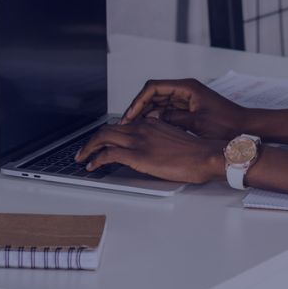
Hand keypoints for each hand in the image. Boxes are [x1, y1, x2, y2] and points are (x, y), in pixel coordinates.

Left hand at [74, 117, 226, 184]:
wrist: (206, 155)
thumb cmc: (197, 152)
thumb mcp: (174, 139)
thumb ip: (158, 139)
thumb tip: (150, 148)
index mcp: (151, 123)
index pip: (121, 124)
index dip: (107, 134)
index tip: (101, 142)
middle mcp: (141, 128)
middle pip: (107, 129)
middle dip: (91, 140)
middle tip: (84, 150)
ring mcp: (138, 141)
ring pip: (103, 138)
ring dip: (88, 148)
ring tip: (81, 158)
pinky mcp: (137, 155)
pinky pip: (108, 154)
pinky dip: (96, 159)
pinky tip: (92, 166)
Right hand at [120, 78, 250, 139]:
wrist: (245, 126)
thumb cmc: (227, 124)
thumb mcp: (196, 124)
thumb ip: (173, 119)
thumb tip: (151, 120)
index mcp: (187, 87)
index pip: (153, 87)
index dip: (138, 101)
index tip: (129, 115)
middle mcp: (185, 89)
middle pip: (153, 94)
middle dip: (138, 108)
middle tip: (125, 124)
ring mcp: (186, 98)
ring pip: (158, 102)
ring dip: (145, 113)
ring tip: (132, 128)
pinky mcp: (188, 107)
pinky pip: (167, 110)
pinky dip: (156, 118)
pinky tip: (147, 129)